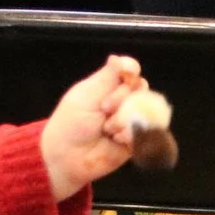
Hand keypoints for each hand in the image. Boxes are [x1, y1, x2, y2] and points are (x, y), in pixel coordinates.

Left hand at [39, 55, 149, 198]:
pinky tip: (115, 139)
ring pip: (145, 109)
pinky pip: (146, 130)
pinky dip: (130, 133)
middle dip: (121, 98)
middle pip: (140, 88)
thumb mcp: (87, 92)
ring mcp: (131, 120)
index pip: (131, 71)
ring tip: (107, 129)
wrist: (68, 156)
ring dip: (124, 118)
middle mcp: (123, 101)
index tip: (126, 74)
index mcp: (109, 86)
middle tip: (103, 109)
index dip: (131, 71)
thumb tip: (119, 58)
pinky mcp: (136, 139)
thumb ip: (108, 75)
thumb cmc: (71, 122)